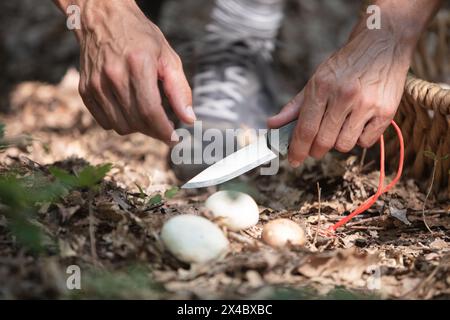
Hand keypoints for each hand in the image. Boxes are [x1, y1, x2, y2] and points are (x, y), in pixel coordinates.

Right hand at [70, 0, 193, 141]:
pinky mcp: (85, 91)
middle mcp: (113, 75)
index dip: (164, 131)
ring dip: (138, 128)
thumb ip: (180, 90)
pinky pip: (105, 122)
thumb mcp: (168, 57)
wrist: (102, 19)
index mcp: (138, 64)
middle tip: (165, 127)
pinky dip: (121, 122)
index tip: (174, 139)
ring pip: (121, 126)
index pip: (150, 111)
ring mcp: (96, 84)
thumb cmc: (140, 38)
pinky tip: (130, 109)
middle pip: (137, 122)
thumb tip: (189, 120)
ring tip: (147, 114)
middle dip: (155, 131)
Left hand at [268, 27, 411, 166]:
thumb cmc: (344, 66)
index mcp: (322, 87)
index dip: (297, 149)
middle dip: (315, 151)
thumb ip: (294, 107)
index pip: (305, 129)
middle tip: (315, 149)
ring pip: (344, 145)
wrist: (382, 44)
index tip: (293, 160)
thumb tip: (272, 125)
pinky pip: (366, 142)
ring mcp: (367, 104)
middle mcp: (344, 95)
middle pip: (323, 141)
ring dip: (337, 144)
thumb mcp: (316, 80)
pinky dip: (359, 139)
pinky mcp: (386, 111)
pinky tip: (358, 124)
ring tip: (339, 129)